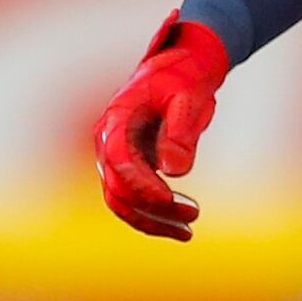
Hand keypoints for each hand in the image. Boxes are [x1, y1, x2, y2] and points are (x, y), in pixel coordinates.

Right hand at [94, 15, 233, 240]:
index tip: (170, 200)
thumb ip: (181, 132)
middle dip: (152, 208)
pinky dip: (152, 217)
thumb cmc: (184, 78)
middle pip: (117, 187)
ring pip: (120, 200)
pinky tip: (180, 228)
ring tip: (188, 231)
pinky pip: (132, 200)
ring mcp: (115, 156)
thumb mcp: (188, 97)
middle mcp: (108, 139)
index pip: (118, 158)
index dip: (140, 183)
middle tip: (193, 216)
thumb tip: (175, 171)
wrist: (180, 69)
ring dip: (151, 221)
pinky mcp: (129, 167)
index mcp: (118, 116)